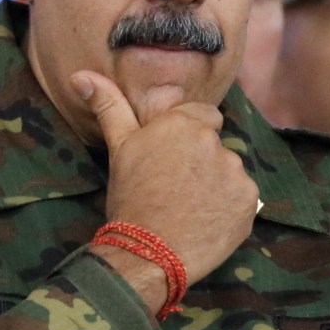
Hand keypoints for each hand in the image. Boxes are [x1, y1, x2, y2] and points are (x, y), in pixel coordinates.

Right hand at [71, 71, 259, 294]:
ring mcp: (235, 173)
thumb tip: (81, 75)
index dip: (191, 137)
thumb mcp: (119, 149)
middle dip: (202, 163)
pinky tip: (207, 222)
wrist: (148, 254)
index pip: (205, 116)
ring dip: (217, 186)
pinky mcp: (249, 201)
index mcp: (183, 124)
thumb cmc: (130, 199)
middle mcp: (214, 142)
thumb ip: (110, 107)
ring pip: (230, 173)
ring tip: (191, 208)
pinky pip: (242, 199)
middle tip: (178, 189)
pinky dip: (230, 209)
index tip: (176, 160)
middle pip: (217, 147)